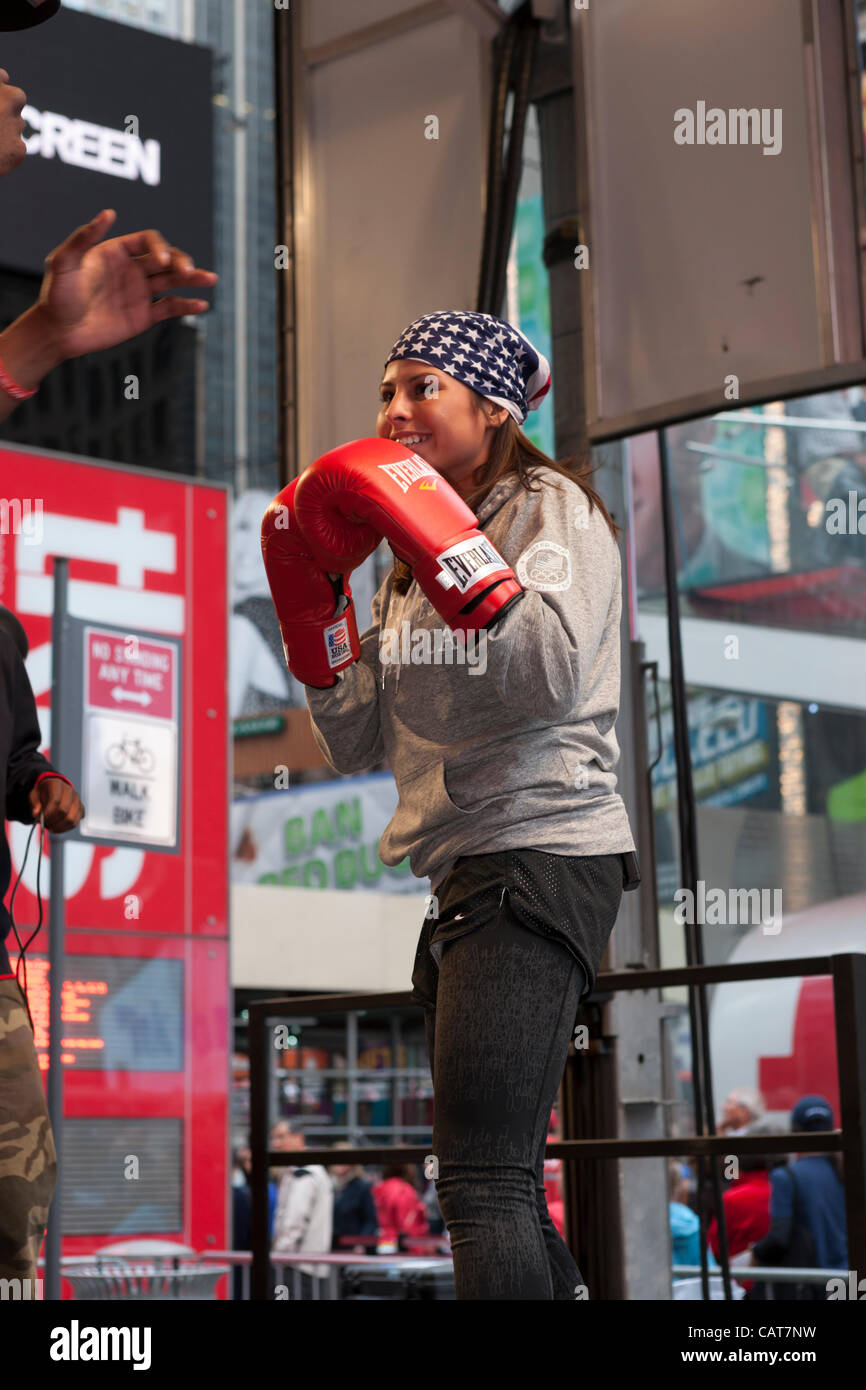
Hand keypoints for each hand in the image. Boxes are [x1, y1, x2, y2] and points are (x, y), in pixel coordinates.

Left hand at [28, 777, 84, 832]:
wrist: (54, 789)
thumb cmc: (43, 793)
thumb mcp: (34, 794)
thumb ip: (34, 803)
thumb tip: (37, 814)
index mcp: (57, 784)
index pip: (55, 800)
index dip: (48, 812)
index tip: (41, 819)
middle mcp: (70, 791)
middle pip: (64, 810)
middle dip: (53, 820)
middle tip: (45, 824)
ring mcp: (77, 800)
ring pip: (71, 819)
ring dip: (59, 827)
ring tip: (50, 827)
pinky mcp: (81, 808)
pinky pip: (75, 823)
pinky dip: (65, 828)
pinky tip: (57, 828)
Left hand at [34, 209, 217, 361]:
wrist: (58, 332)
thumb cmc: (57, 295)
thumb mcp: (64, 261)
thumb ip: (84, 237)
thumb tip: (109, 213)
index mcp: (116, 252)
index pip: (148, 241)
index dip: (159, 247)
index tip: (162, 260)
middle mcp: (131, 269)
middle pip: (166, 258)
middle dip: (180, 262)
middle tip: (186, 271)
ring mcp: (139, 293)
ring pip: (173, 281)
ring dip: (192, 278)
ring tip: (210, 279)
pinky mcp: (143, 316)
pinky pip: (170, 308)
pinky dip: (186, 306)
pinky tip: (201, 304)